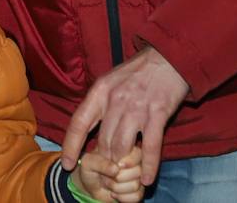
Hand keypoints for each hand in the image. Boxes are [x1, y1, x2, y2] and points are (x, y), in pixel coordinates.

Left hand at [61, 44, 188, 186]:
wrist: (168, 58)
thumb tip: (88, 129)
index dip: (70, 146)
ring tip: (124, 172)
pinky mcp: (158, 114)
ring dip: (122, 163)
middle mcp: (115, 100)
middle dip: (104, 160)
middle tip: (108, 171)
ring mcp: (137, 108)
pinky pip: (150, 147)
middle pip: (102, 141)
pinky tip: (146, 178)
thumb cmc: (137, 71)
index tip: (67, 163)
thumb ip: (100, 103)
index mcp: (100, 91)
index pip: (78, 122)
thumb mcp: (111, 80)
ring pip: (122, 147)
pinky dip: (148, 166)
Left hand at [76, 146, 143, 201]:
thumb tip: (116, 169)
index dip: (127, 162)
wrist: (90, 186)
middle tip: (108, 176)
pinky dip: (123, 198)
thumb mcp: (88, 162)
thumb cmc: (90, 169)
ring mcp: (138, 178)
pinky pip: (137, 197)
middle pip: (138, 171)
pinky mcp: (138, 192)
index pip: (138, 154)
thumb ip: (100, 162)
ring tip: (109, 183)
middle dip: (118, 177)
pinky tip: (114, 193)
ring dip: (118, 188)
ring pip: (136, 185)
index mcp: (126, 149)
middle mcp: (135, 163)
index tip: (117, 164)